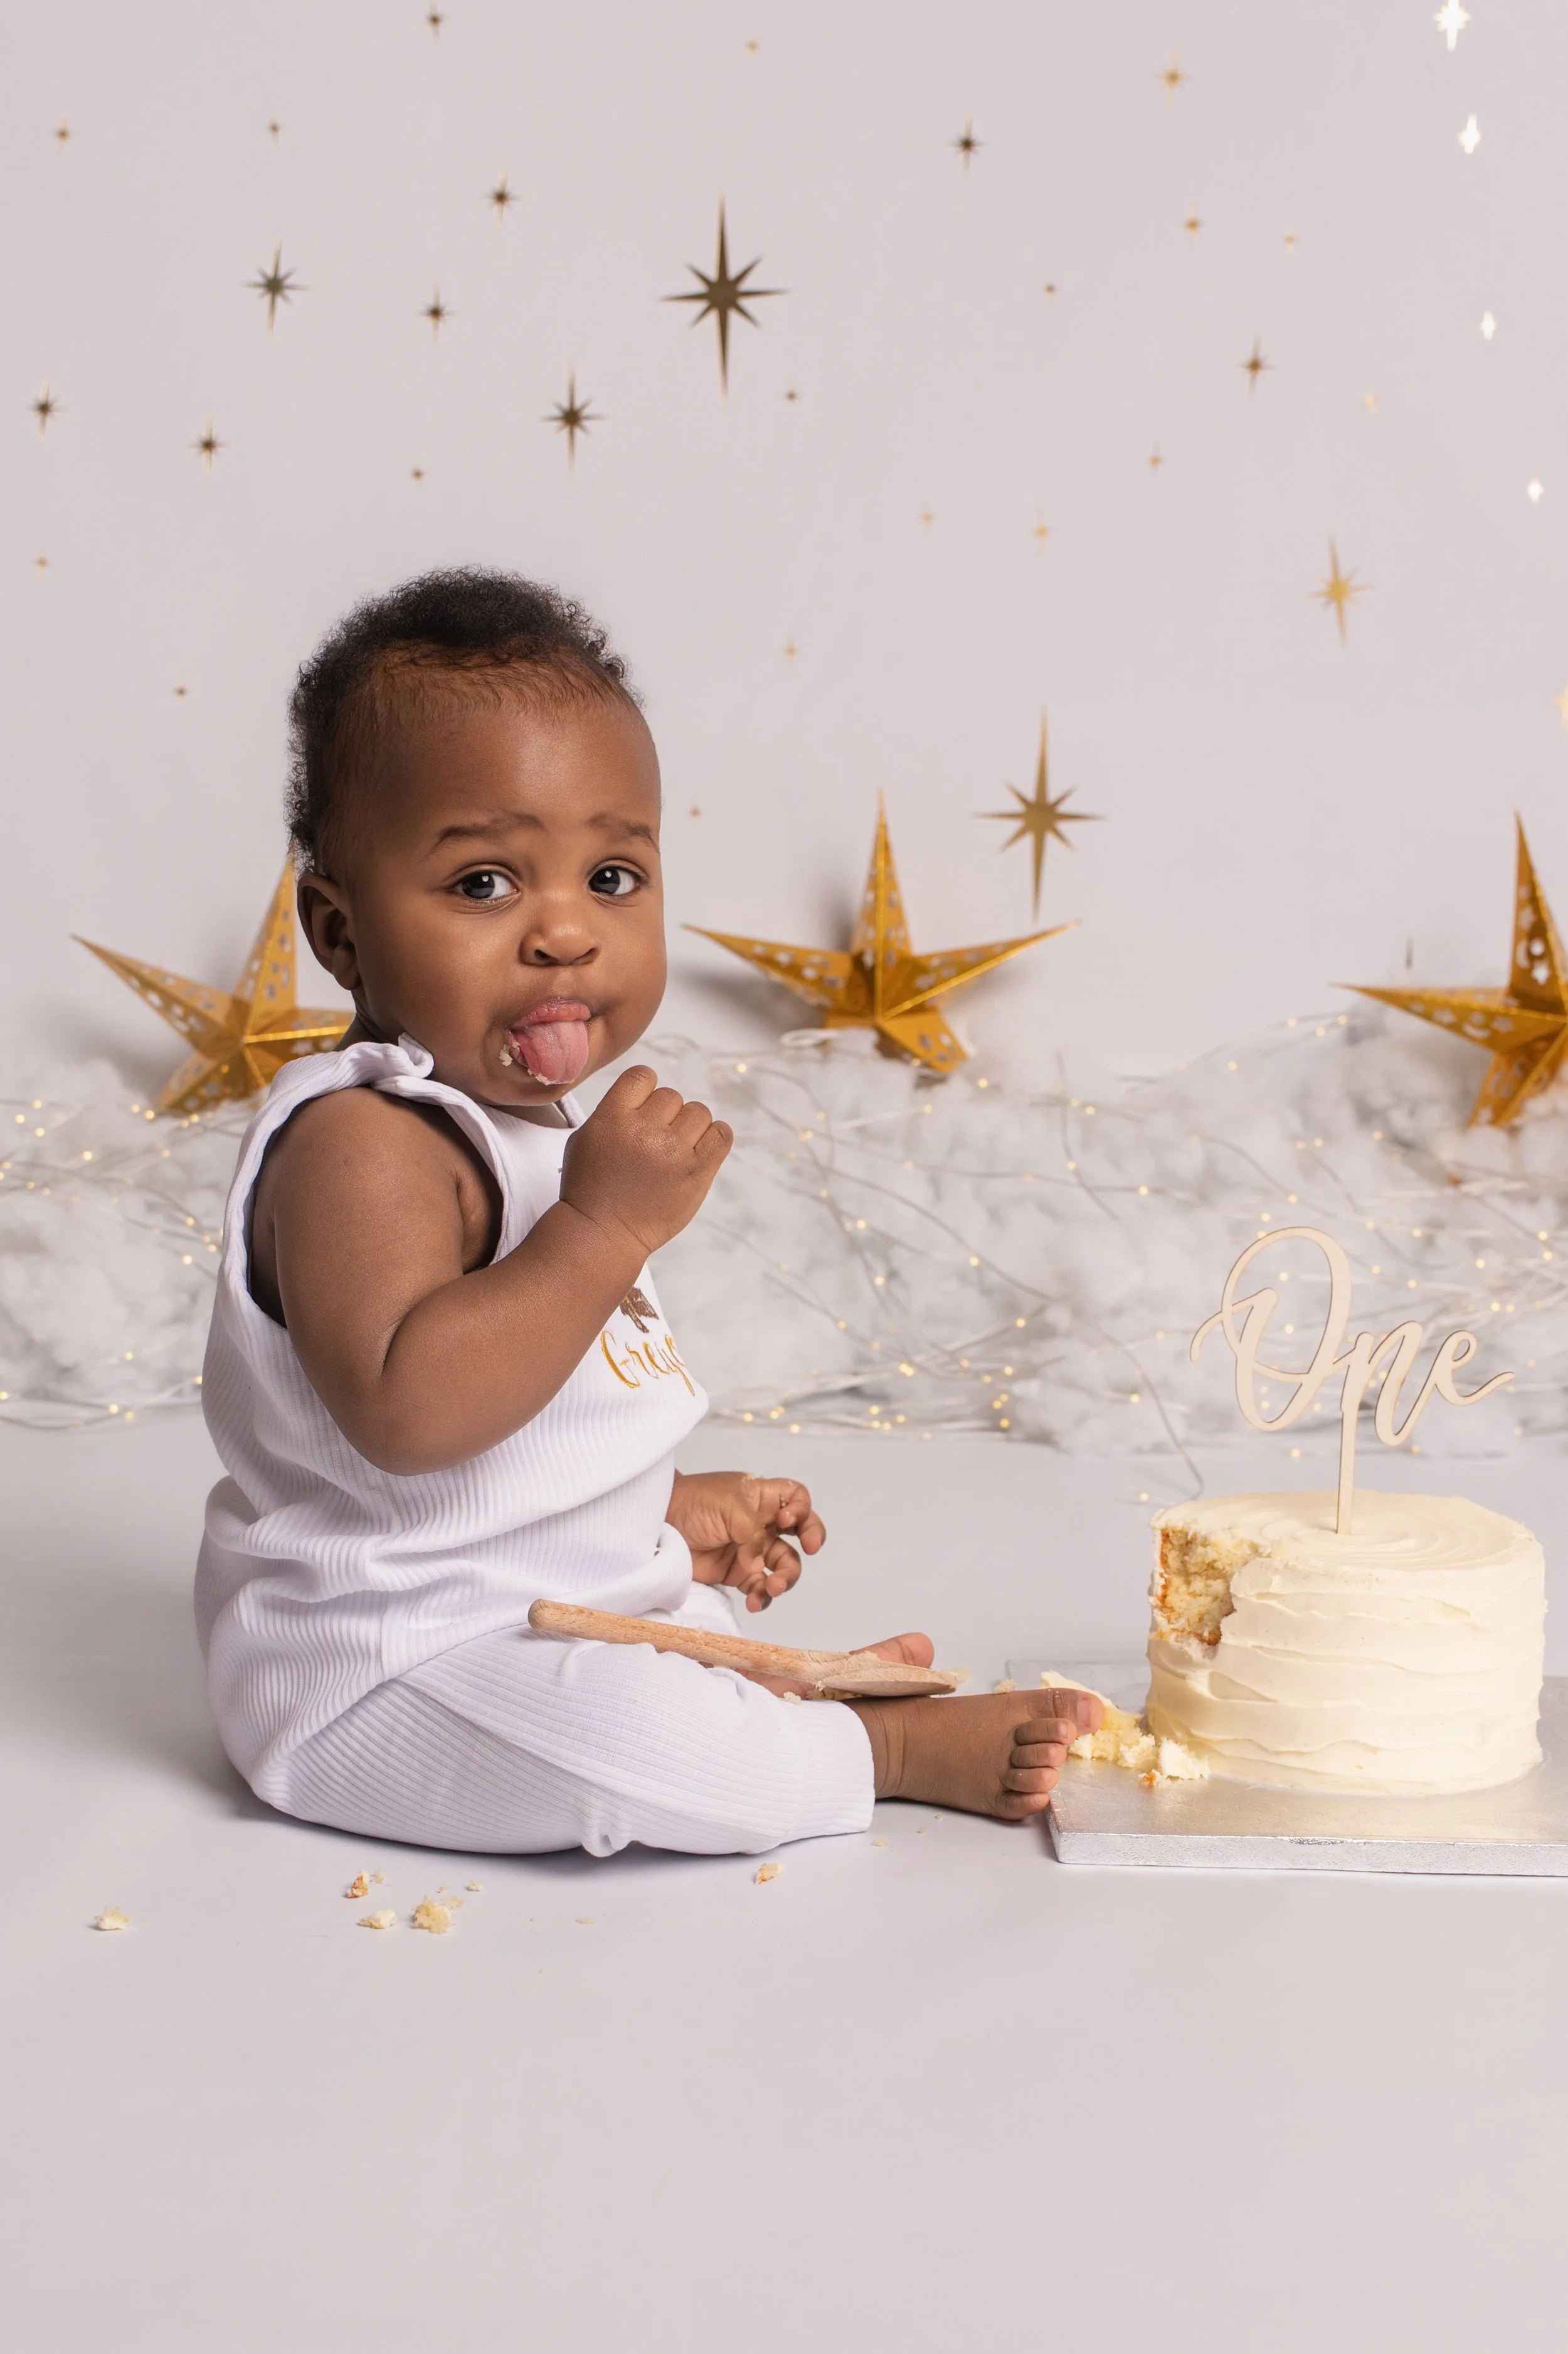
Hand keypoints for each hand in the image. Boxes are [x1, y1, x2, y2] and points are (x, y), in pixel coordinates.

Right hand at [560, 1066, 732, 1258]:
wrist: (602, 1234)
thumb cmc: (590, 1189)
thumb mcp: (585, 1138)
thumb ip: (614, 1111)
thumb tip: (644, 1097)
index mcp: (612, 1117)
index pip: (643, 1076)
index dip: (645, 1091)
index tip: (643, 1110)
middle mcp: (644, 1130)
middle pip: (672, 1096)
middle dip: (665, 1116)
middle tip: (655, 1142)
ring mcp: (673, 1151)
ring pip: (698, 1112)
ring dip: (689, 1127)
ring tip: (675, 1150)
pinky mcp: (697, 1172)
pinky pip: (721, 1134)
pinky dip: (715, 1137)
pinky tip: (701, 1149)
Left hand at [666, 1470, 824, 1612]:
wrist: (658, 1525)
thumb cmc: (691, 1502)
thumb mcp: (727, 1506)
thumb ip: (752, 1533)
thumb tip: (759, 1565)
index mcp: (762, 1498)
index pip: (796, 1499)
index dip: (801, 1510)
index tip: (787, 1521)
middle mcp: (762, 1524)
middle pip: (801, 1533)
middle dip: (810, 1541)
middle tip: (808, 1550)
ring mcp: (752, 1550)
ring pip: (784, 1566)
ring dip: (786, 1578)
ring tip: (773, 1587)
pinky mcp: (737, 1573)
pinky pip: (760, 1589)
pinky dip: (762, 1598)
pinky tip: (756, 1601)